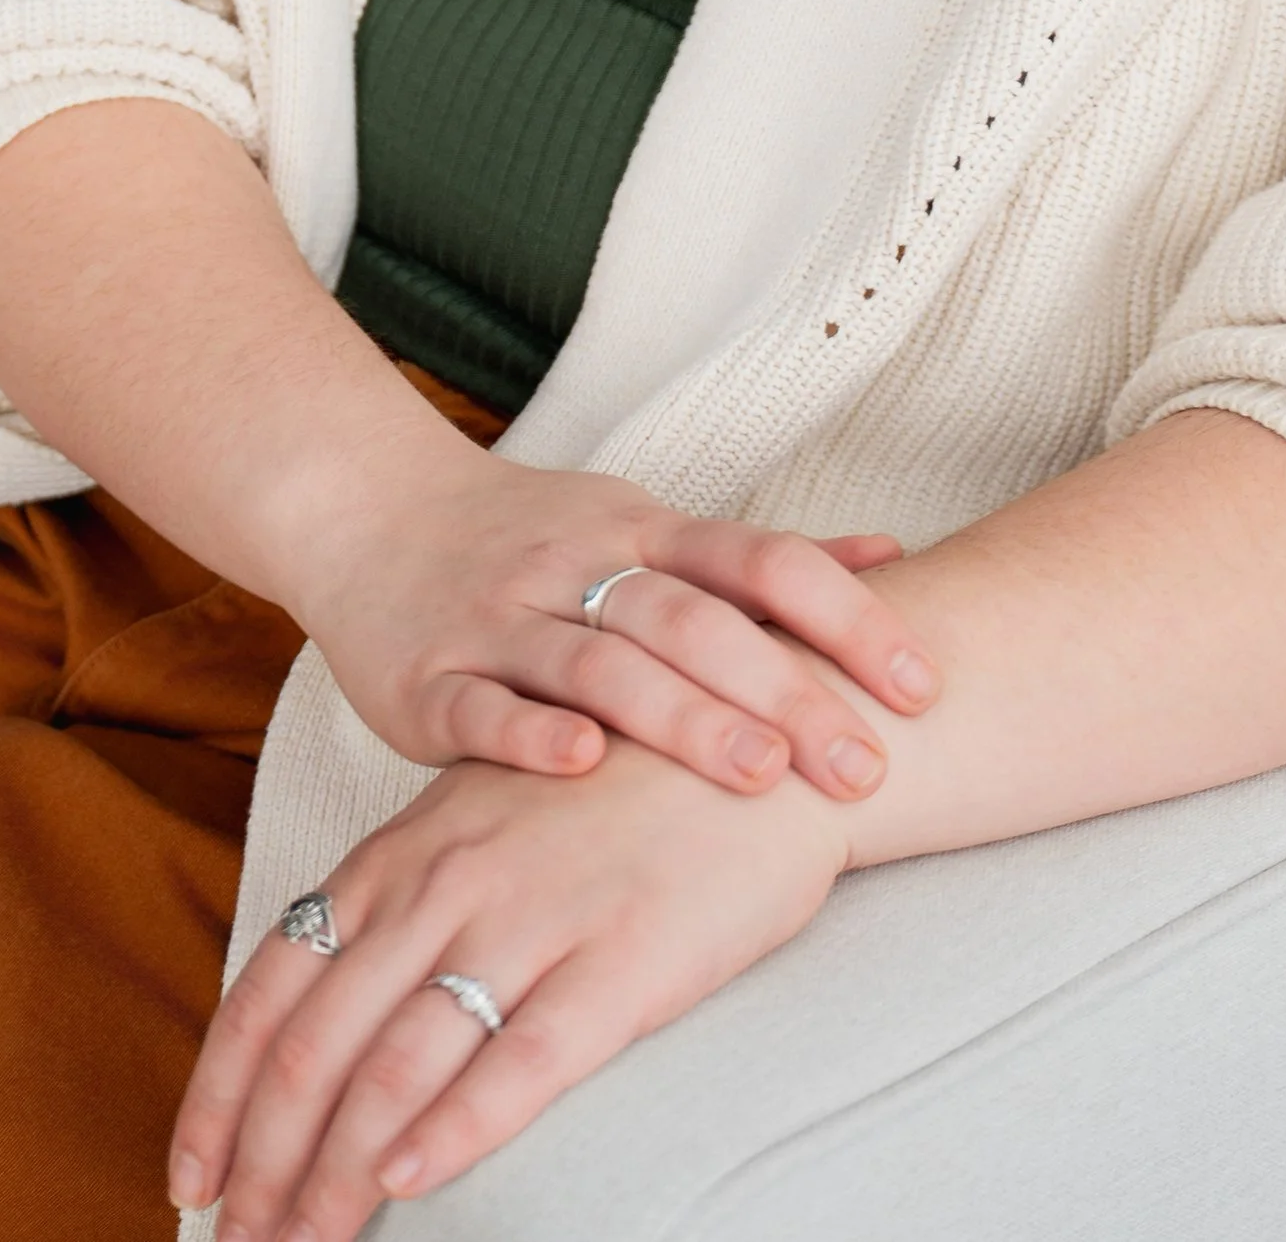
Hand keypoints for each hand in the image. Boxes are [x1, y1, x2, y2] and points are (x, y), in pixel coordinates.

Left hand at [169, 739, 851, 1239]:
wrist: (753, 735)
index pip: (271, 987)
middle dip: (264, 1162)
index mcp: (400, 857)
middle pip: (316, 1045)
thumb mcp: (479, 817)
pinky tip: (407, 1183)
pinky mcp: (618, 961)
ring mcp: (529, 919)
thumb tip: (325, 1002)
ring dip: (334, 1174)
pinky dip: (451, 1129)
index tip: (188, 1176)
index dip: (218, 1094)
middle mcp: (444, 887)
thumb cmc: (612, 789)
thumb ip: (404, 900)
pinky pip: (519, 1059)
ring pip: (397, 1065)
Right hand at [294, 431, 936, 801]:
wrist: (367, 511)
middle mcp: (580, 566)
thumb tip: (895, 554)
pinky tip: (584, 765)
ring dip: (680, 717)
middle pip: (691, 619)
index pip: (762, 561)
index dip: (845, 617)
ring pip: (598, 661)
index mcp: (644, 531)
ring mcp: (502, 619)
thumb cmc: (532, 536)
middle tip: (861, 763)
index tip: (918, 687)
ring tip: (756, 773)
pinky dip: (532, 734)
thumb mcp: (647, 526)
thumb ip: (761, 558)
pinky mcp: (431, 677)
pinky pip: (483, 705)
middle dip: (781, 689)